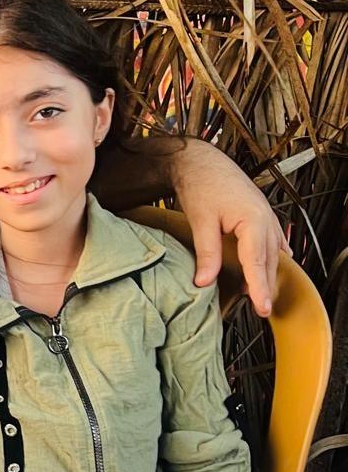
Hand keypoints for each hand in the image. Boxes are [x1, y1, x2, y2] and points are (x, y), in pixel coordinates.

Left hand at [171, 143, 288, 316]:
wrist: (200, 161)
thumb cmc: (202, 184)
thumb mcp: (201, 220)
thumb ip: (206, 253)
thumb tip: (204, 282)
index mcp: (254, 220)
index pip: (257, 262)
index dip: (259, 287)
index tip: (261, 308)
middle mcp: (266, 219)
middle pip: (269, 260)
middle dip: (265, 286)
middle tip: (261, 310)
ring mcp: (266, 217)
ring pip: (272, 253)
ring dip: (266, 274)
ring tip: (258, 297)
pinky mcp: (260, 217)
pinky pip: (271, 243)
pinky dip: (268, 259)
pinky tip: (266, 270)